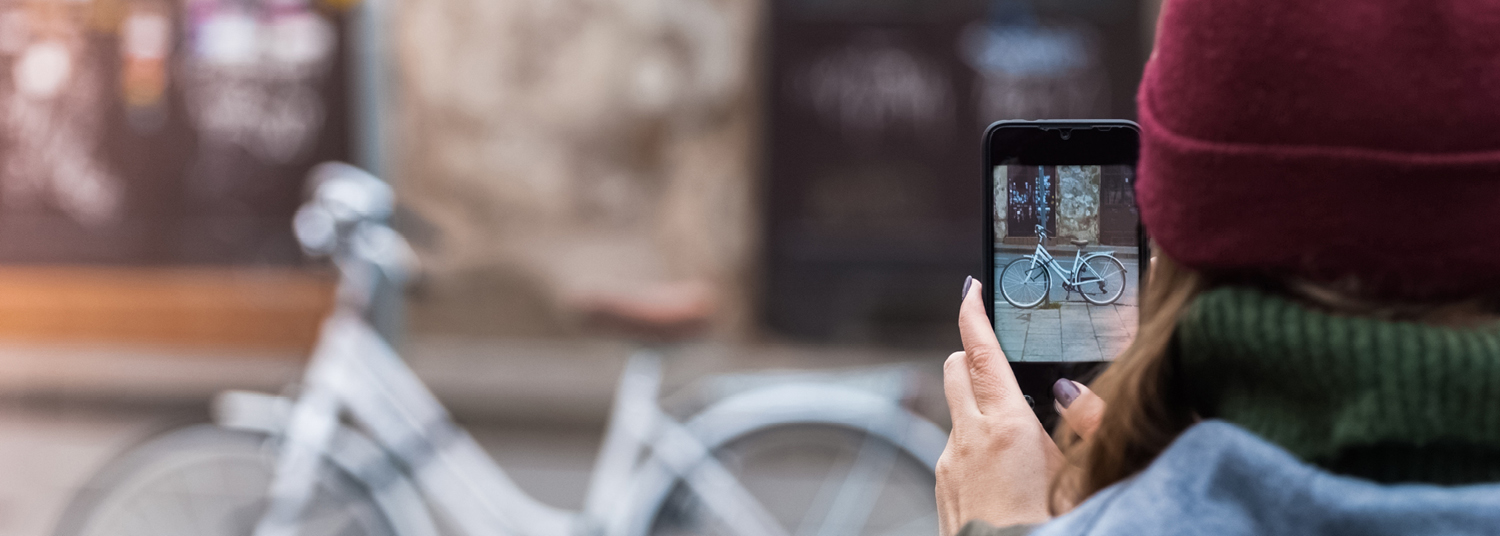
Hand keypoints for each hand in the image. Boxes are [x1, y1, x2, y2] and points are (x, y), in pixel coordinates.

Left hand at [936, 279, 1104, 534]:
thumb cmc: (1055, 526)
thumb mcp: (1088, 474)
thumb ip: (1089, 424)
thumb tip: (1072, 392)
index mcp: (1005, 426)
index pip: (979, 352)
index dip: (973, 315)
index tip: (970, 289)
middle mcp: (966, 439)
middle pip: (953, 370)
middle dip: (972, 356)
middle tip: (1004, 362)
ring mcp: (948, 466)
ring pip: (956, 414)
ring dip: (979, 409)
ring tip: (1021, 439)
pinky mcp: (941, 491)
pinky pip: (955, 451)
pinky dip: (975, 446)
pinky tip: (1007, 477)